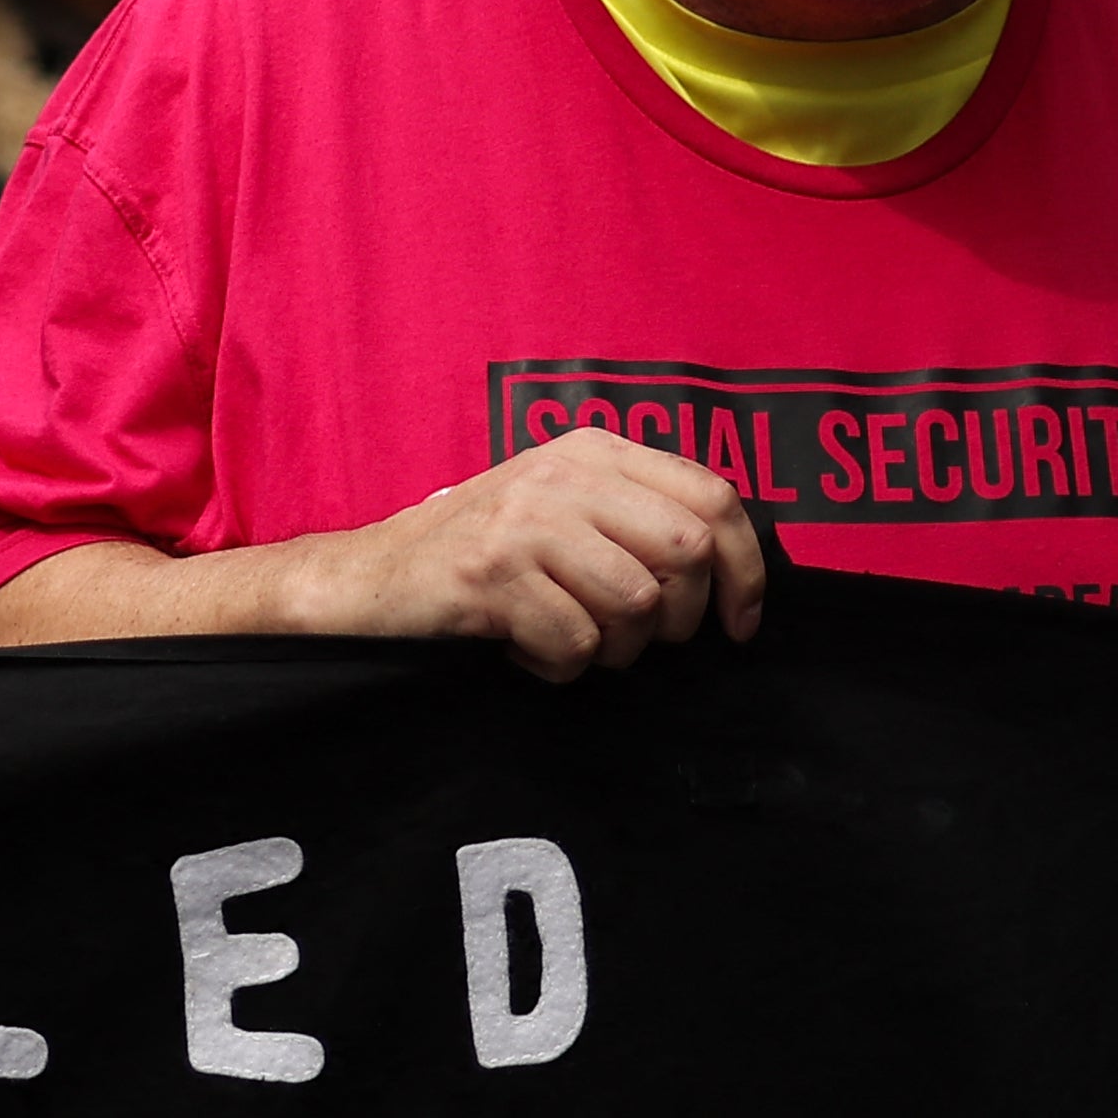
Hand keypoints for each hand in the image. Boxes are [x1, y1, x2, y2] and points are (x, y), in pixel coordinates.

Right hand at [304, 426, 765, 679]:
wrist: (370, 579)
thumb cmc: (480, 554)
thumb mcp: (562, 509)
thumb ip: (637, 517)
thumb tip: (736, 569)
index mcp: (591, 451)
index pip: (713, 497)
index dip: (747, 570)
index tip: (739, 625)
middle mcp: (562, 474)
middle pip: (688, 553)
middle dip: (678, 619)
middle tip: (633, 639)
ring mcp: (526, 520)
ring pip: (637, 604)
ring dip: (614, 649)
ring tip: (568, 638)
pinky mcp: (492, 573)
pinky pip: (576, 644)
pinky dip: (559, 666)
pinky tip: (523, 647)